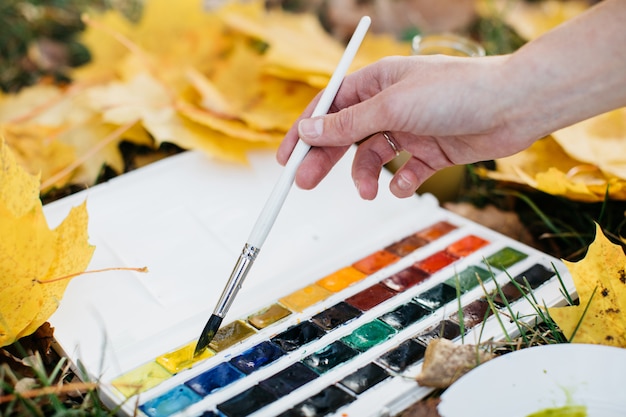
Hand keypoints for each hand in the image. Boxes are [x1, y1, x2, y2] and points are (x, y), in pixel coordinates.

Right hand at [278, 55, 533, 198]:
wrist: (514, 106)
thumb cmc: (455, 92)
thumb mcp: (391, 107)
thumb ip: (347, 124)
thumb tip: (307, 129)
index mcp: (377, 83)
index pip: (330, 107)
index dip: (306, 132)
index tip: (288, 158)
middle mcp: (391, 105)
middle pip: (346, 135)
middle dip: (326, 160)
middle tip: (306, 184)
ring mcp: (411, 129)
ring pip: (373, 157)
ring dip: (365, 176)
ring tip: (368, 192)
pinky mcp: (432, 151)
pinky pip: (405, 171)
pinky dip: (401, 182)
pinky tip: (404, 184)